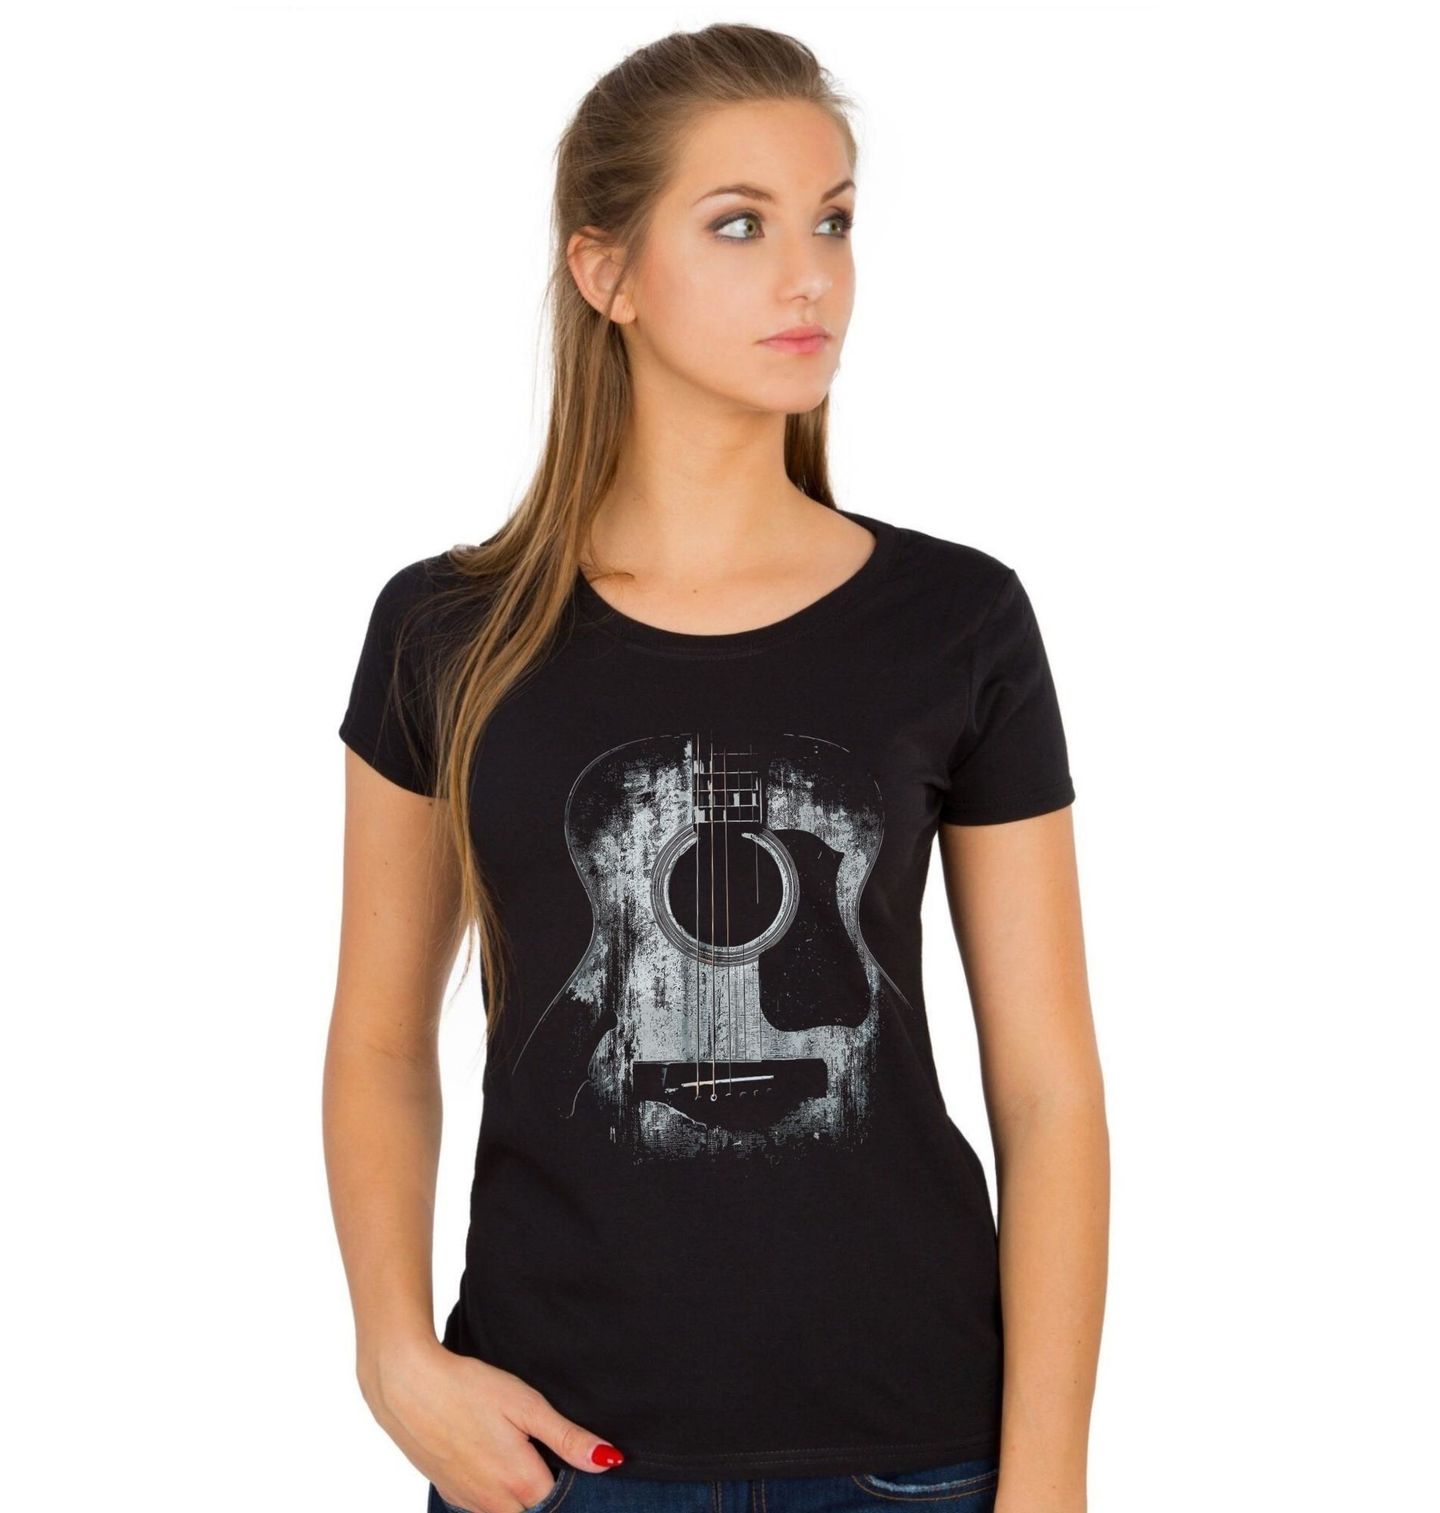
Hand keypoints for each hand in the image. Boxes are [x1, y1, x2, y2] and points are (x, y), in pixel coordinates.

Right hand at [359, 1335, 622, 1512]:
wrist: (406, 1386)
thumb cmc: (467, 1387)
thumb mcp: (525, 1404)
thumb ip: (567, 1438)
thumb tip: (609, 1461)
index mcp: (520, 1481)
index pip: (561, 1499)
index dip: (571, 1476)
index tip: (570, 1454)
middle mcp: (494, 1504)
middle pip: (535, 1509)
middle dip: (546, 1489)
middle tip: (541, 1447)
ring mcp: (468, 1502)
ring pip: (509, 1511)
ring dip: (520, 1492)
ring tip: (516, 1447)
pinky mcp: (449, 1493)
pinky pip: (483, 1506)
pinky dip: (495, 1491)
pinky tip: (490, 1454)